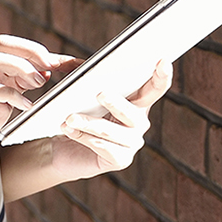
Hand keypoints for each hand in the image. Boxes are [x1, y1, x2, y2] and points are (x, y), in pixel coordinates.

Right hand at [0, 35, 75, 174]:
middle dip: (30, 51)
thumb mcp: (1, 102)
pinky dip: (12, 95)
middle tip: (50, 69)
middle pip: (1, 42)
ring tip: (37, 84)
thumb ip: (18, 86)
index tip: (65, 63)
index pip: (11, 45)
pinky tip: (25, 106)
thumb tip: (43, 73)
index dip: (39, 50)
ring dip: (21, 68)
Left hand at [50, 60, 172, 177]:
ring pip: (113, 131)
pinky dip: (85, 138)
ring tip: (70, 118)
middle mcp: (138, 122)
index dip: (161, 76)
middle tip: (99, 94)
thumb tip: (78, 64)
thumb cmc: (72, 115)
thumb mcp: (75, 92)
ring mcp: (131, 143)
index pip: (154, 88)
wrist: (59, 148)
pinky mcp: (120, 160)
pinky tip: (69, 130)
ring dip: (89, 123)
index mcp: (134, 102)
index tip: (163, 61)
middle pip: (133, 112)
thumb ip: (79, 74)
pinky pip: (104, 147)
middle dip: (116, 102)